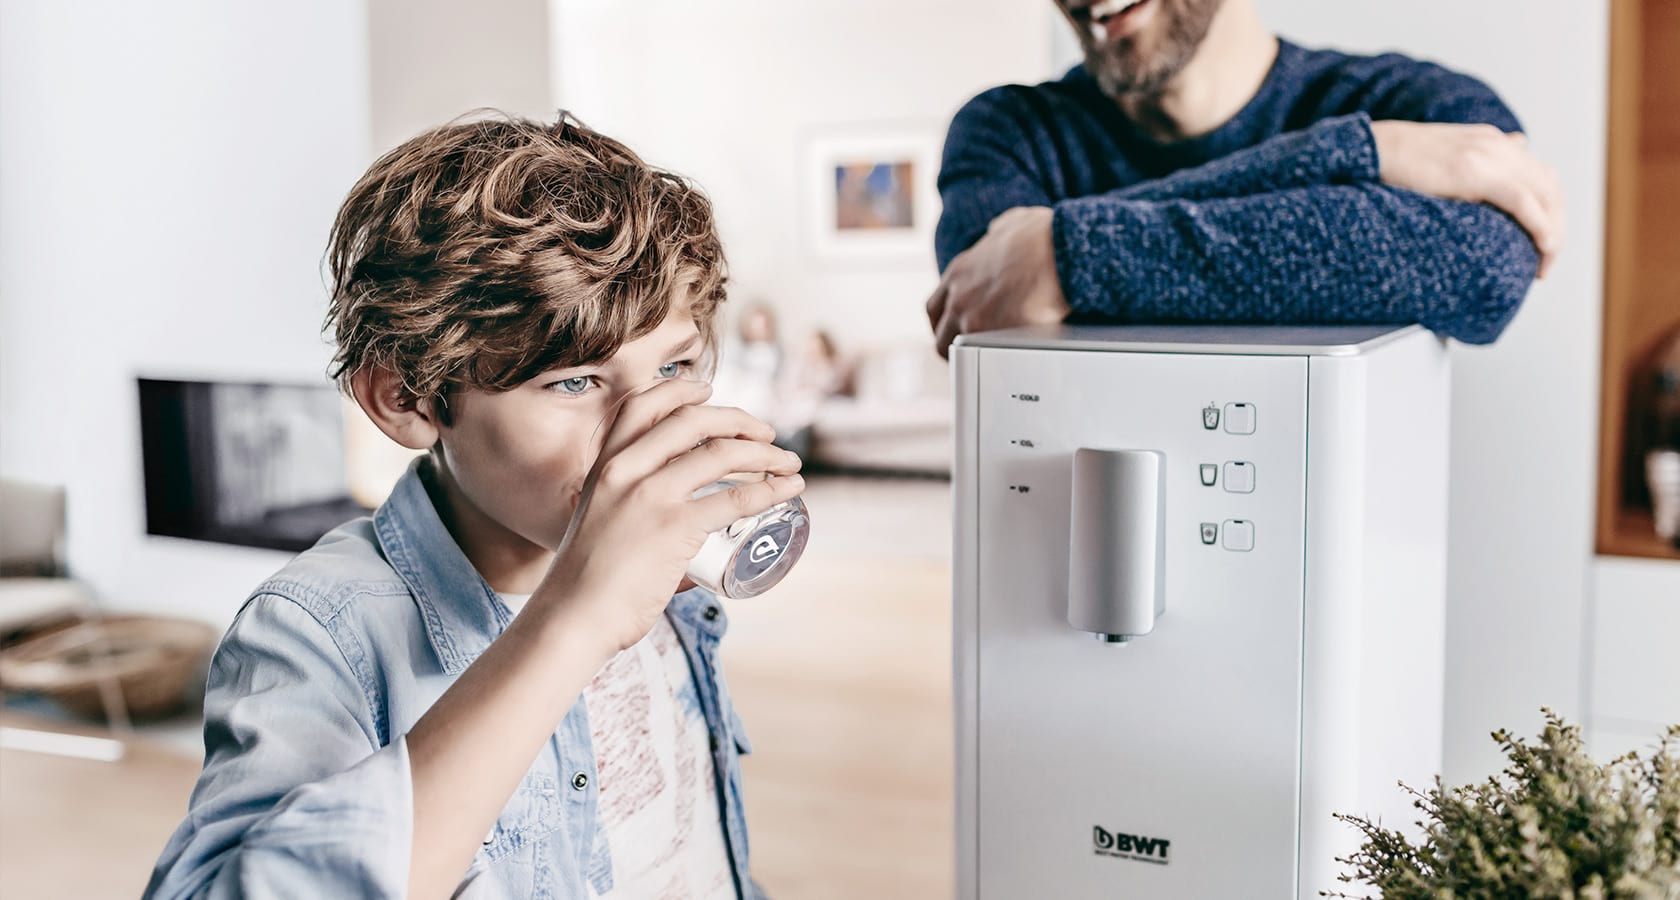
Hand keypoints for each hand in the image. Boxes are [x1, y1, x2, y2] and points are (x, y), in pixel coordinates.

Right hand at [539, 378, 804, 653]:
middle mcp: (625, 470)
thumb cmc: (585, 583)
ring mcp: (650, 497)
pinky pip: (734, 499)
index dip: (679, 389)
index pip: (641, 404)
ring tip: (789, 463)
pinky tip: (789, 489)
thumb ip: (624, 508)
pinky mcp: (674, 528)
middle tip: (767, 433)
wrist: (572, 618)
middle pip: (692, 421)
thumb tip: (670, 523)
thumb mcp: (596, 521)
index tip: (708, 390)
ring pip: (720, 454)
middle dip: (739, 419)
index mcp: (604, 465)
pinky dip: (770, 490)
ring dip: (766, 453)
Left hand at [925, 205, 1071, 358]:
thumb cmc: (1042, 236)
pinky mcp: (991, 337)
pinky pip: (983, 357)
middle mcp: (959, 297)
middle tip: (967, 352)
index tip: (954, 328)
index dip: (944, 321)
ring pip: (956, 351)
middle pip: (940, 333)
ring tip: (984, 365)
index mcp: (960, 272)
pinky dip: (991, 362)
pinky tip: (1003, 365)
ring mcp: (972, 319)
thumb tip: (1000, 233)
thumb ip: (997, 233)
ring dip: (968, 358)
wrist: (1059, 253)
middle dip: (951, 345)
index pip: (936, 306)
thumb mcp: (1011, 223)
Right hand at [1370, 120, 1563, 277]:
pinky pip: (1524, 201)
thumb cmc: (1398, 162)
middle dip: (1556, 225)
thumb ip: (1468, 168)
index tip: (1539, 242)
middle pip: (1550, 186)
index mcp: (1493, 141)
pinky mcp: (1475, 172)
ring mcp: (1489, 156)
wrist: (1372, 147)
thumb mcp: (1443, 160)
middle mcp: (1498, 145)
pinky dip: (1541, 226)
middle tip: (1544, 259)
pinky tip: (1543, 247)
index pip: (1540, 174)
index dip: (1549, 210)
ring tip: (1543, 262)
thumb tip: (1484, 187)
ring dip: (1553, 231)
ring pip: (1546, 195)